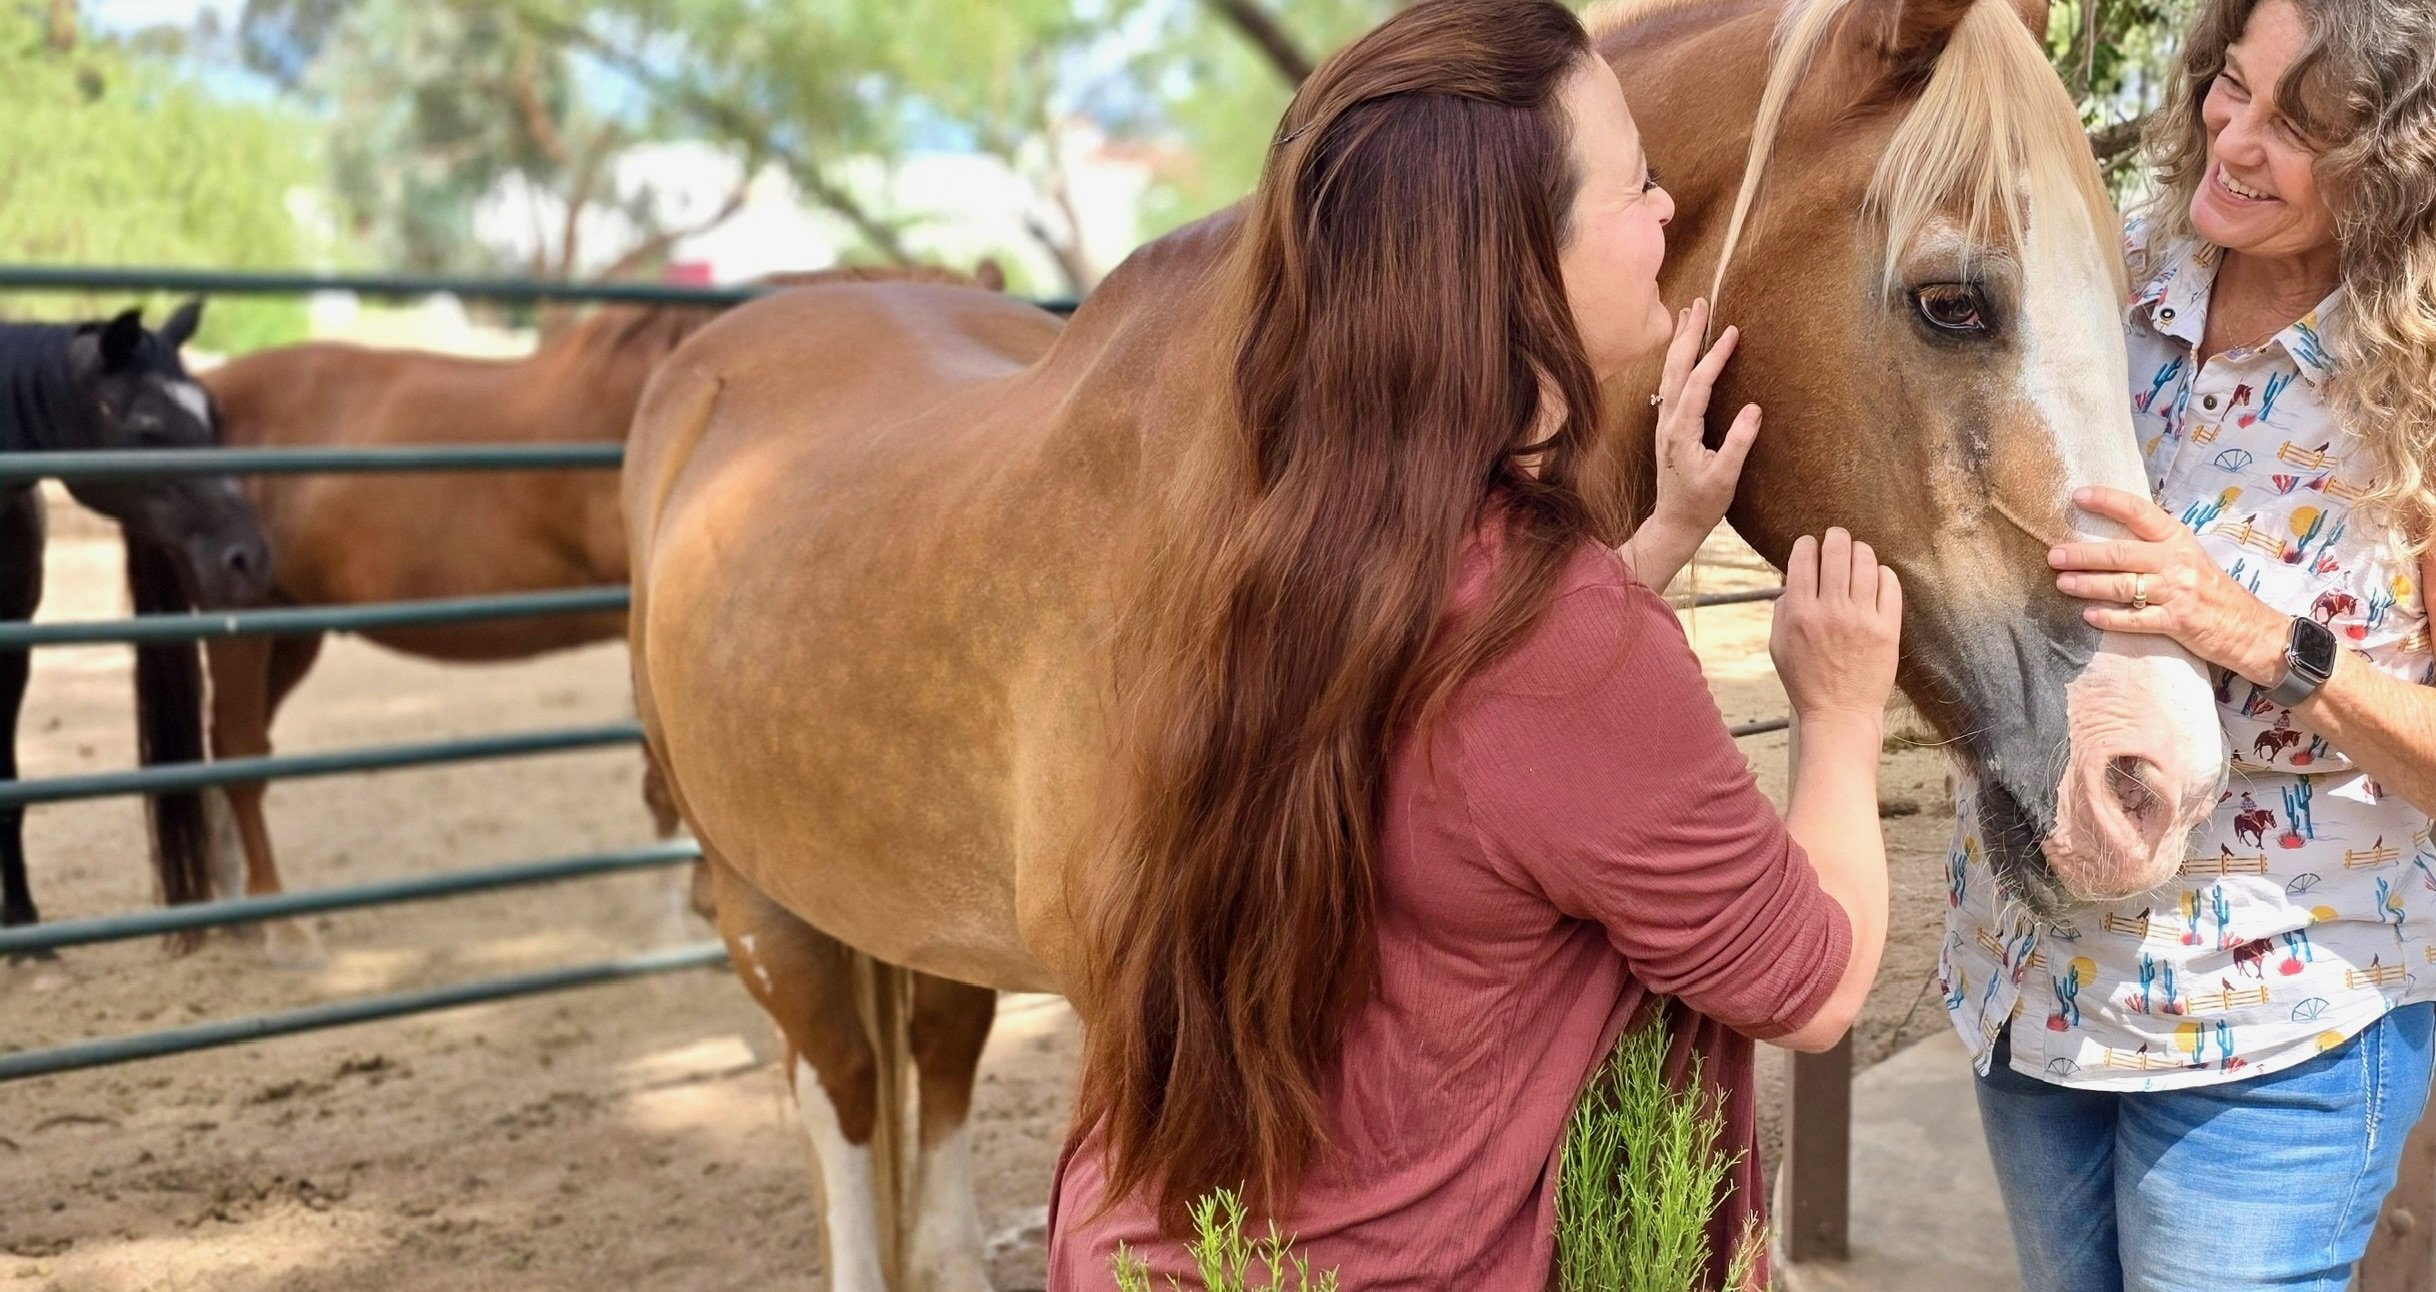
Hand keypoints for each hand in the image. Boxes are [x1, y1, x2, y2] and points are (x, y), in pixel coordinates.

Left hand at [1647, 298, 1761, 542]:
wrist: (1674, 523)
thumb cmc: (1702, 504)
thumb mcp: (1725, 478)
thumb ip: (1738, 444)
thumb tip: (1754, 409)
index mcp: (1682, 431)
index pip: (1698, 383)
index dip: (1715, 356)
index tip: (1731, 331)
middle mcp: (1668, 421)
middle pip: (1676, 368)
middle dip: (1688, 334)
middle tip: (1700, 302)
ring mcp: (1664, 422)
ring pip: (1669, 373)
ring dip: (1679, 341)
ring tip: (1688, 312)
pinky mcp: (1667, 425)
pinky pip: (1670, 384)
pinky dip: (1676, 359)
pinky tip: (1682, 349)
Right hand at [1771, 528, 1902, 724]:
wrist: (1840, 714)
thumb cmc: (1806, 682)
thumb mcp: (1778, 647)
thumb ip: (1782, 610)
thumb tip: (1793, 581)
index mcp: (1800, 614)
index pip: (1804, 559)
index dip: (1807, 544)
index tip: (1810, 545)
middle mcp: (1831, 611)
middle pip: (1837, 551)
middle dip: (1836, 536)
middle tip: (1837, 536)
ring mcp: (1862, 619)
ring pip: (1865, 562)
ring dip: (1860, 550)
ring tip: (1858, 553)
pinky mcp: (1887, 629)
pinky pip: (1890, 585)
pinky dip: (1883, 573)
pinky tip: (1877, 576)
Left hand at [2048, 486, 2288, 683]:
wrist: (2250, 627)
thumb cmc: (2211, 589)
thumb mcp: (2188, 557)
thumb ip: (2154, 546)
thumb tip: (2108, 536)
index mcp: (2178, 539)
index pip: (2139, 512)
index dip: (2108, 502)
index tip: (2078, 495)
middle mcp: (2176, 561)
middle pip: (2120, 554)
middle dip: (2082, 554)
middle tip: (2054, 554)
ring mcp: (2177, 592)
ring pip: (2122, 586)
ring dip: (2087, 585)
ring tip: (2061, 582)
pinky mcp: (2177, 622)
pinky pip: (2135, 620)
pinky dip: (2109, 618)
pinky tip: (2087, 615)